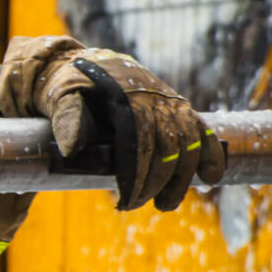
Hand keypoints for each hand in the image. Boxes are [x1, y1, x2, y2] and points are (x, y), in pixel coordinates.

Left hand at [0, 36, 224, 210]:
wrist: (85, 66)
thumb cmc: (70, 86)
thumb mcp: (60, 96)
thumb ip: (66, 118)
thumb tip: (70, 150)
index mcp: (126, 95)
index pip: (140, 139)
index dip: (136, 173)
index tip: (126, 199)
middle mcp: (154, 97)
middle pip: (167, 145)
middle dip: (156, 181)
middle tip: (136, 205)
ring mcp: (169, 102)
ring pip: (188, 142)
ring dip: (181, 178)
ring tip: (166, 204)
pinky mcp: (177, 108)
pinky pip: (201, 130)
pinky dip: (210, 153)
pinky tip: (211, 177)